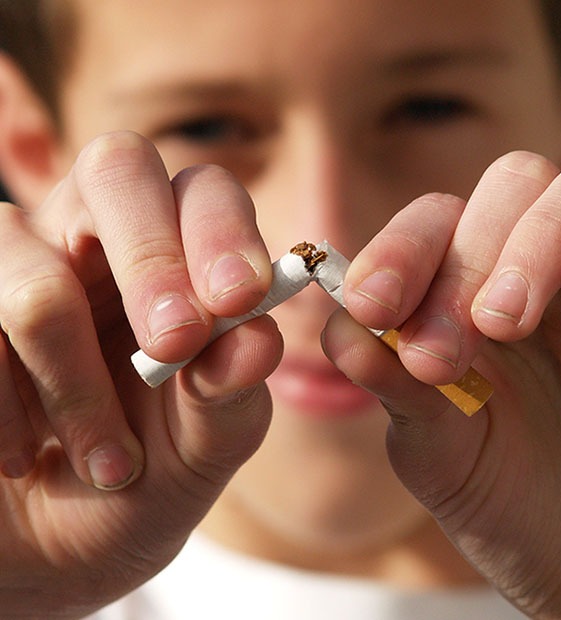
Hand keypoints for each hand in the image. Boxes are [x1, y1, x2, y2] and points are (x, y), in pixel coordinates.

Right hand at [0, 131, 279, 617]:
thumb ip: (232, 392)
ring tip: (108, 464)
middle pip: (116, 168)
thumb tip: (258, 340)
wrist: (50, 545)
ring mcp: (10, 261)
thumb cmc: (143, 479)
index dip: (222, 232)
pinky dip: (9, 416)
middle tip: (172, 345)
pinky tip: (24, 458)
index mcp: (176, 257)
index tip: (237, 299)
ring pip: (39, 279)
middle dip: (153, 262)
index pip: (205, 192)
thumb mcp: (203, 446)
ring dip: (79, 388)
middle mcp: (92, 236)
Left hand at [322, 138, 560, 618]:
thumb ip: (392, 386)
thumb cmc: (508, 500)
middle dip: (469, 257)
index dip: (397, 252)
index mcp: (463, 297)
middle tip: (455, 343)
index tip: (373, 307)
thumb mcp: (437, 450)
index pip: (432, 226)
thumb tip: (343, 332)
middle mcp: (532, 270)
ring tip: (509, 320)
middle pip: (508, 186)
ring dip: (540, 235)